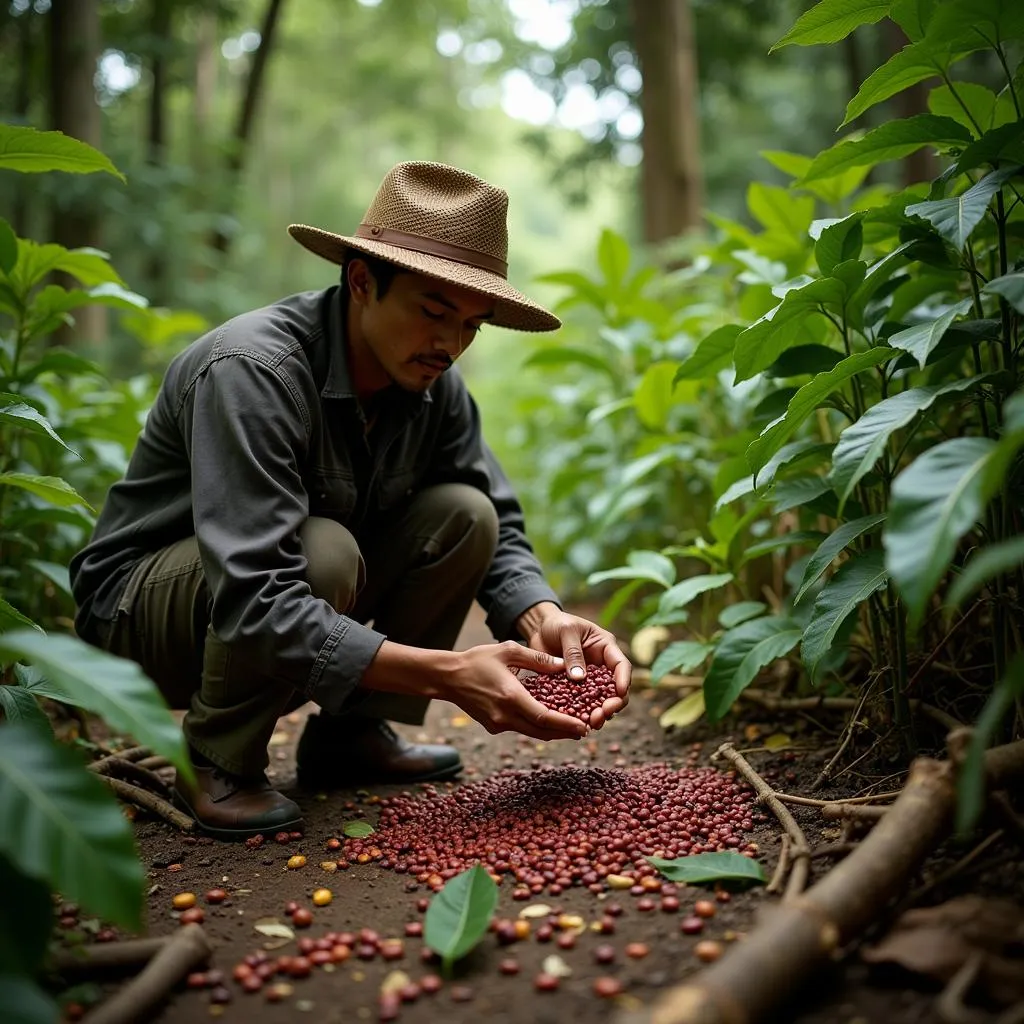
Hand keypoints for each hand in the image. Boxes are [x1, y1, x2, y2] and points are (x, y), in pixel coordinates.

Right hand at [439, 641, 589, 741]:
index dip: (566, 724)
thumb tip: (564, 666)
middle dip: (564, 733)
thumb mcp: (509, 651)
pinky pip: (520, 728)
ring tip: (571, 727)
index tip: (583, 726)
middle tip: (584, 730)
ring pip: (531, 732)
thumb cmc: (478, 660)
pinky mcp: (493, 727)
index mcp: (510, 696)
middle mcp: (504, 715)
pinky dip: (535, 725)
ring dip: (551, 731)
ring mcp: (498, 724)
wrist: (448, 677)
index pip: (544, 717)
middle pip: (541, 731)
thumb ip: (538, 659)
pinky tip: (546, 718)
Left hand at [516, 603, 630, 729]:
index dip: (623, 680)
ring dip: (599, 714)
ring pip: (601, 701)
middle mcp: (602, 667)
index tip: (619, 693)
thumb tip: (579, 678)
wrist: (540, 628)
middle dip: (612, 704)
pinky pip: (582, 704)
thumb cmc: (557, 623)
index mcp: (606, 648)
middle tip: (602, 715)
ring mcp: (590, 680)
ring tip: (591, 723)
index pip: (621, 666)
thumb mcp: (566, 631)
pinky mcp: (576, 689)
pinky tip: (576, 723)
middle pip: (615, 690)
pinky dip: (581, 714)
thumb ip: (573, 652)